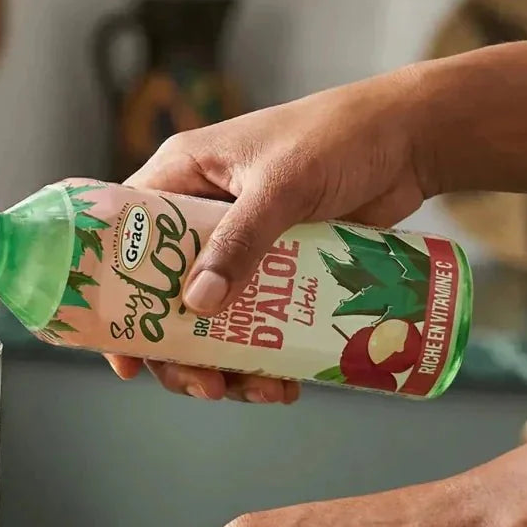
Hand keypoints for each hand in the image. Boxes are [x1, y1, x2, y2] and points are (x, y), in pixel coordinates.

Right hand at [110, 63, 431, 402]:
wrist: (411, 138)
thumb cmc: (341, 136)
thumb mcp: (283, 184)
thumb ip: (240, 241)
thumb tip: (198, 305)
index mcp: (181, 178)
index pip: (123, 243)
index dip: (115, 302)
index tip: (126, 360)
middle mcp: (200, 217)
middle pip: (164, 299)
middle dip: (181, 354)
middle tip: (205, 387)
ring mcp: (238, 248)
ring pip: (210, 322)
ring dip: (226, 365)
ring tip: (258, 390)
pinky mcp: (275, 271)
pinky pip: (254, 325)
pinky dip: (263, 357)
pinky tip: (284, 381)